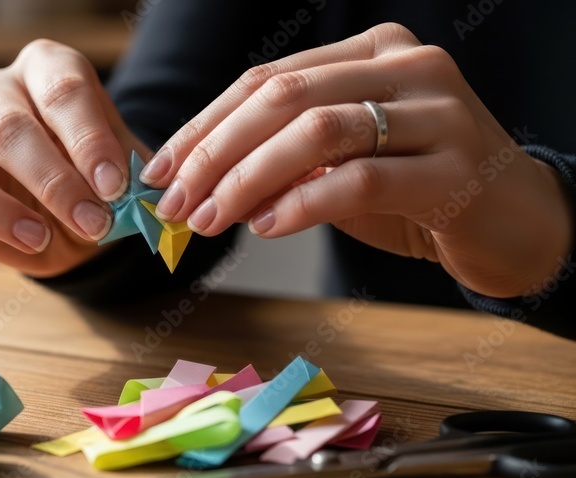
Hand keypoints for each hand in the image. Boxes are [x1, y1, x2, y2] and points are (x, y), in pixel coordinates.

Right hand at [0, 40, 148, 277]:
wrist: (82, 210)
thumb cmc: (103, 180)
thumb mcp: (127, 174)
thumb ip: (130, 185)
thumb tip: (138, 205)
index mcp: (47, 71)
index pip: (62, 90)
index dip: (88, 140)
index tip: (115, 187)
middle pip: (7, 128)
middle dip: (54, 182)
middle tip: (94, 223)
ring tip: (39, 240)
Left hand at [139, 23, 571, 297]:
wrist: (513, 224)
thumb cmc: (415, 192)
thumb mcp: (340, 165)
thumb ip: (282, 161)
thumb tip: (196, 182)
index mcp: (372, 52)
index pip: (266, 80)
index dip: (205, 126)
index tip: (162, 170)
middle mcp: (407, 67)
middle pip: (284, 98)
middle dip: (216, 152)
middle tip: (176, 201)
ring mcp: (437, 112)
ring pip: (318, 132)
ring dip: (249, 179)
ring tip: (211, 218)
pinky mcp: (455, 169)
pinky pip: (360, 180)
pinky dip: (303, 204)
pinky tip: (267, 227)